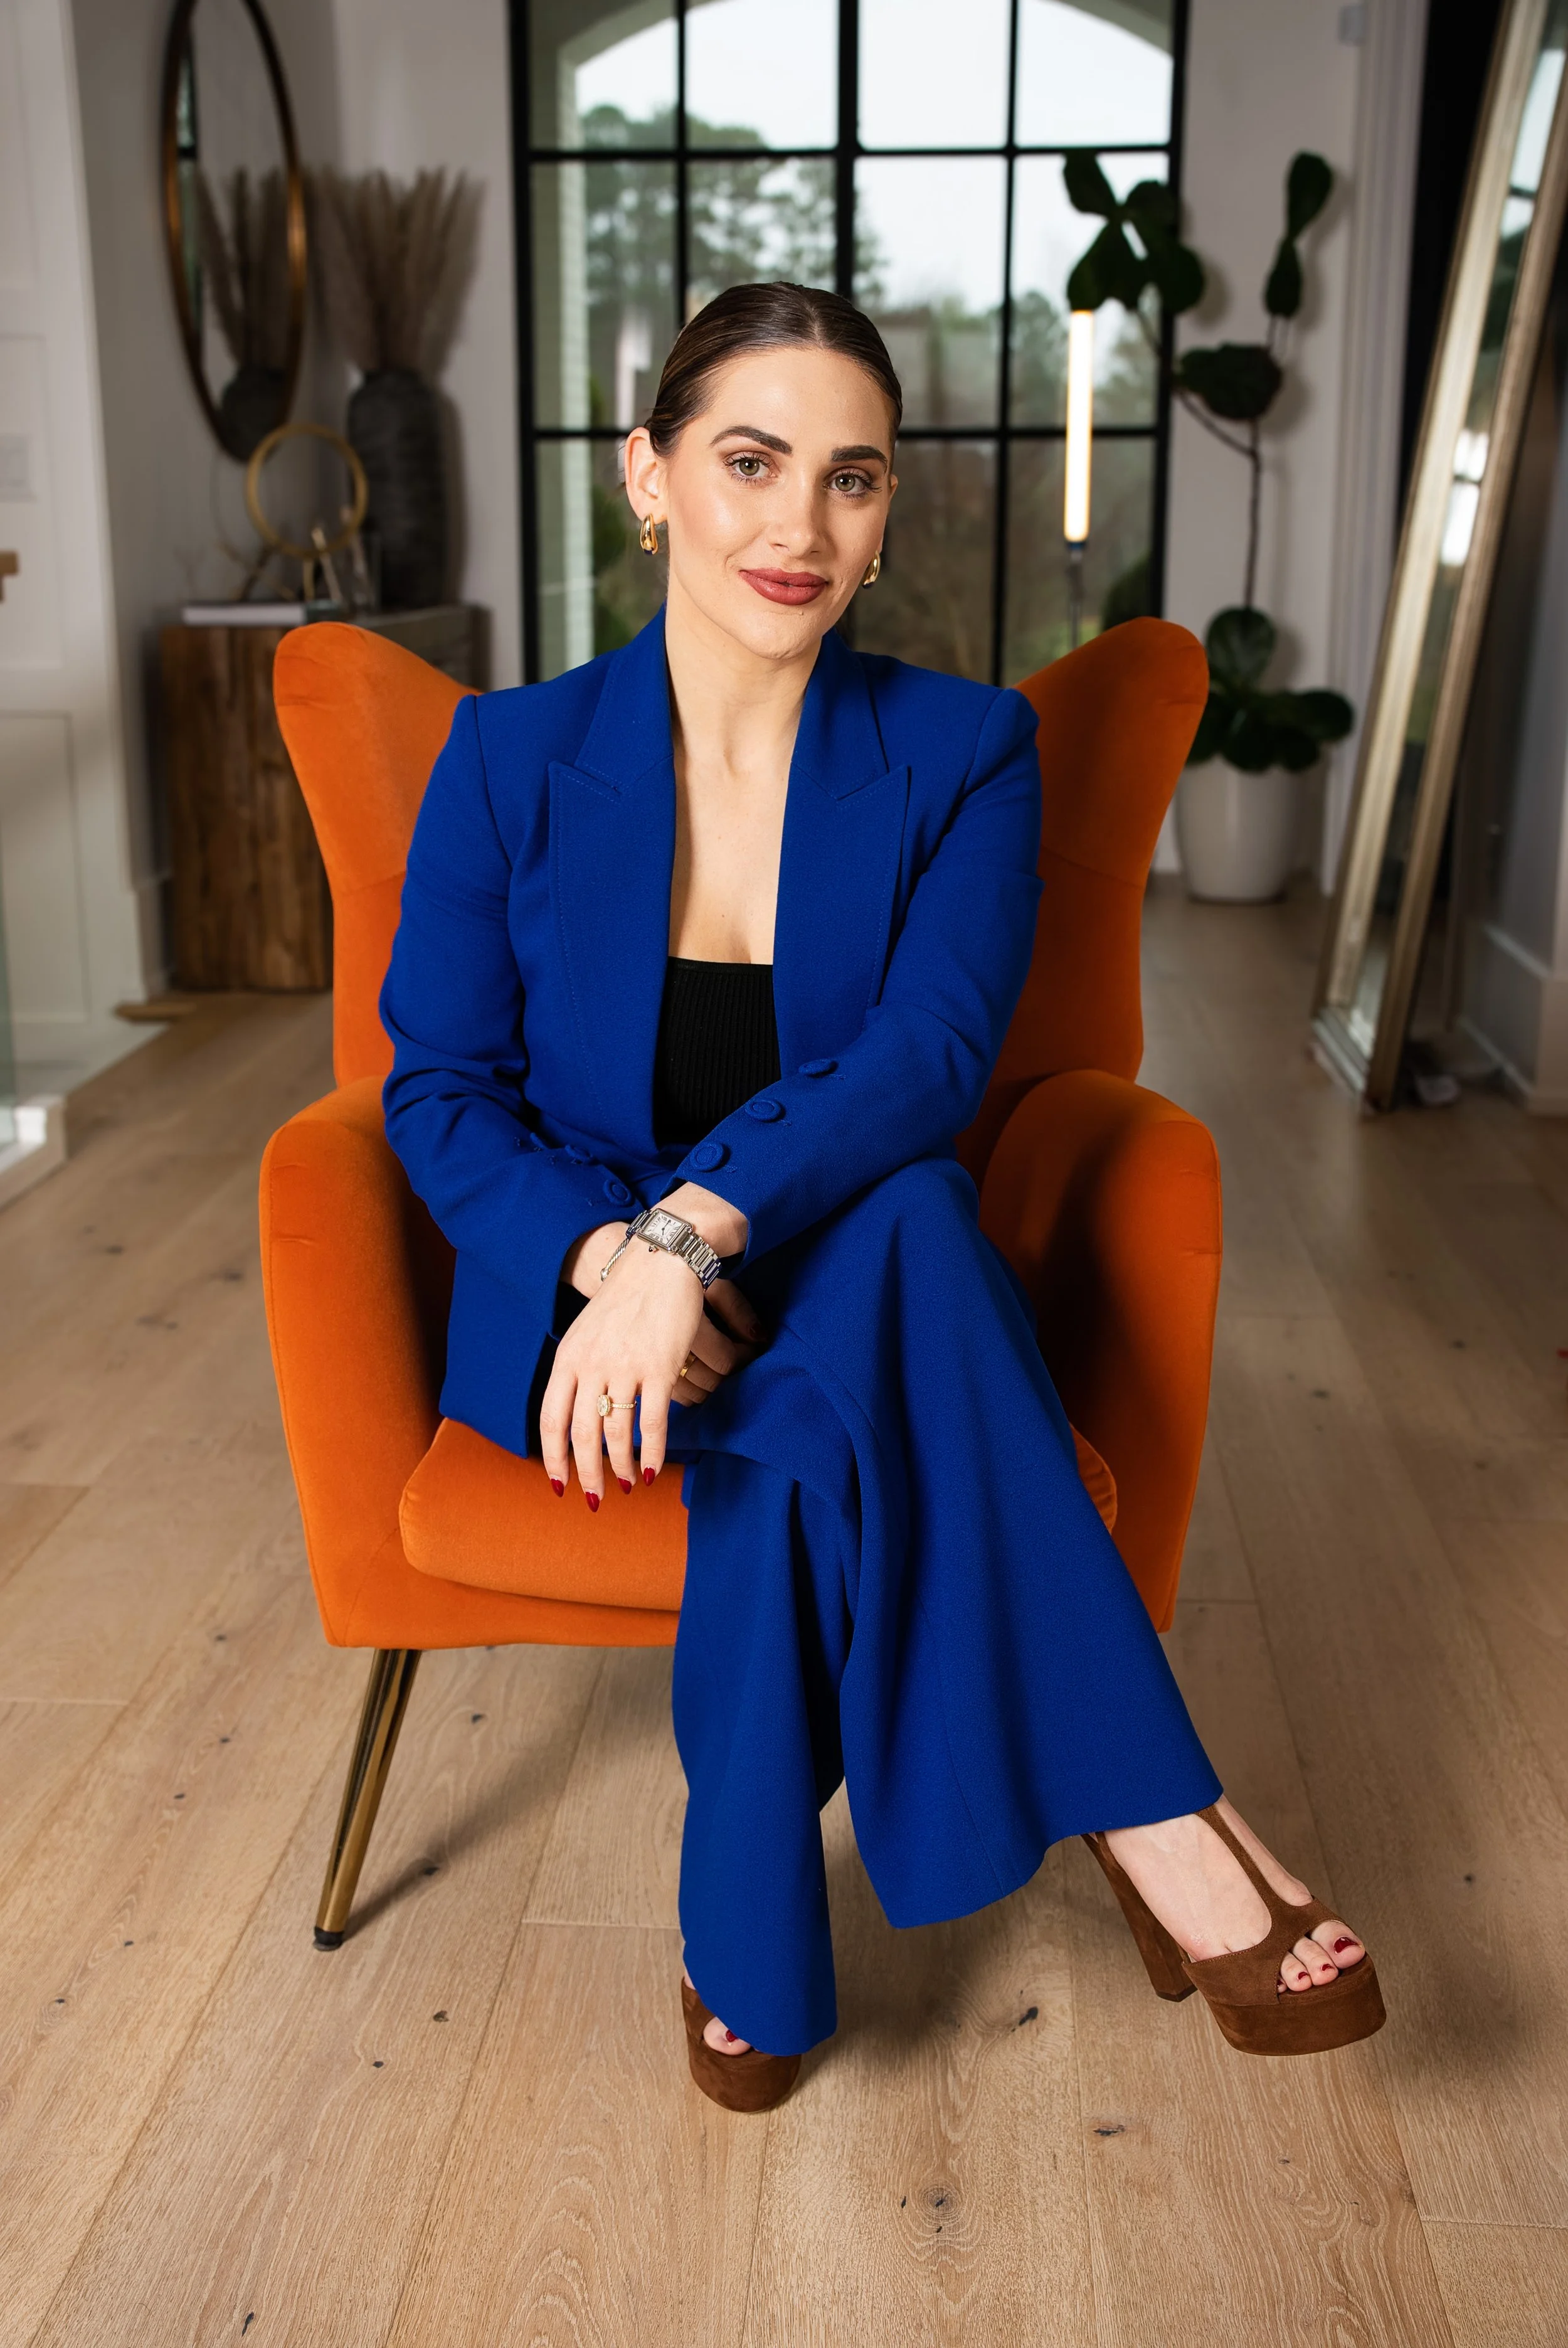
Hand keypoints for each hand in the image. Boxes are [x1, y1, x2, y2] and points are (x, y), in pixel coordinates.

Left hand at [545, 1190, 762, 1501]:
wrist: (659, 1262)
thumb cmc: (625, 1300)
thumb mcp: (586, 1332)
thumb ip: (578, 1370)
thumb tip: (577, 1415)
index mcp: (569, 1358)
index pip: (551, 1419)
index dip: (553, 1458)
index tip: (558, 1485)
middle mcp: (591, 1365)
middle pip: (581, 1433)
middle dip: (587, 1473)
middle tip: (594, 1498)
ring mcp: (625, 1367)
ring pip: (617, 1433)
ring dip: (620, 1466)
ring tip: (626, 1485)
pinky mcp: (660, 1367)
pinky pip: (653, 1422)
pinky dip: (651, 1452)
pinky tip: (650, 1469)